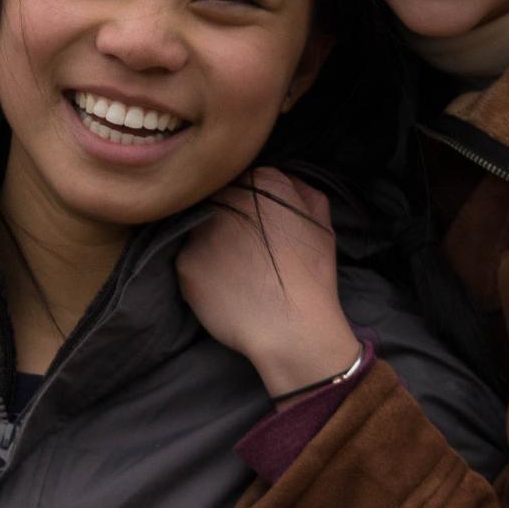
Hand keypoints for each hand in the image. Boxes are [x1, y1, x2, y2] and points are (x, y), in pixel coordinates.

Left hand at [176, 168, 357, 396]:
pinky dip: (203, 273)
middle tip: (245, 250)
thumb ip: (301, 190)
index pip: (245, 180)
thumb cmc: (312, 276)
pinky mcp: (186, 261)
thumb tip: (285, 180)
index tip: (260, 228)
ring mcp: (202, 230)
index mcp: (262, 180)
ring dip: (212, 243)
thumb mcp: (322, 222)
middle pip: (218, 200)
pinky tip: (224, 289)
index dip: (251, 207)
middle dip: (228, 220)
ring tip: (235, 271)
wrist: (292, 327)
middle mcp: (226, 198)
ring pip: (200, 229)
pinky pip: (190, 260)